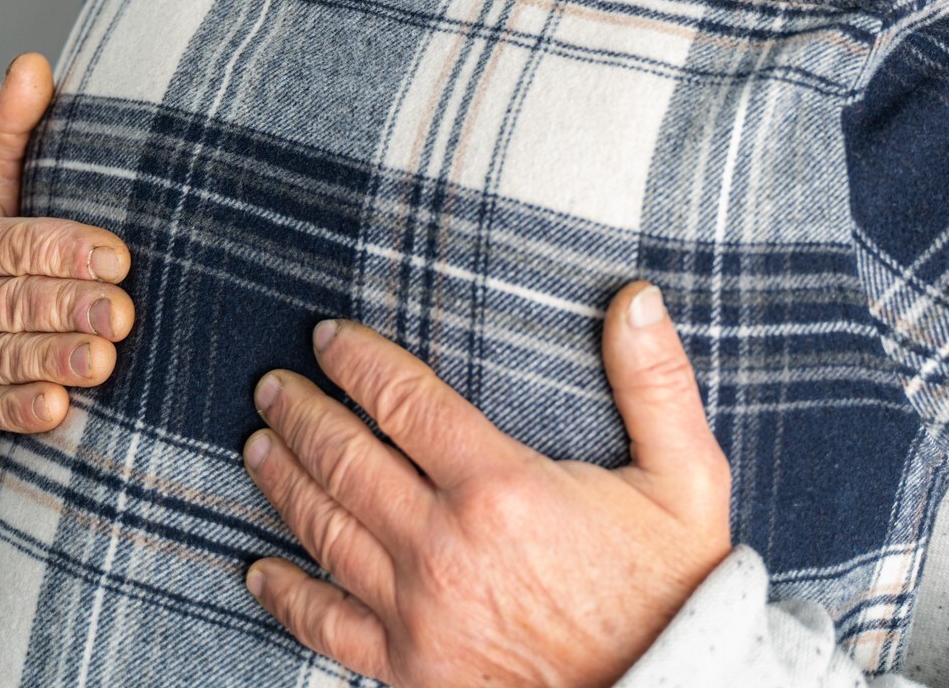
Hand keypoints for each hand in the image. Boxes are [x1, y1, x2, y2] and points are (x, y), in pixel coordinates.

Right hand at [0, 53, 134, 431]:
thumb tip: (32, 63)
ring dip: (54, 359)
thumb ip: (12, 126)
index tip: (120, 257)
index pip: (18, 243)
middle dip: (72, 307)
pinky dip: (21, 410)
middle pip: (17, 302)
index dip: (69, 250)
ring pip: (5, 356)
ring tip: (102, 361)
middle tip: (123, 315)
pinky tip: (57, 409)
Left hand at [243, 282, 731, 687]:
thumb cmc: (675, 588)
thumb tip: (637, 297)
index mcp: (502, 486)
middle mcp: (444, 546)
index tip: (329, 338)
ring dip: (284, 482)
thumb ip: (656, 382)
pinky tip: (260, 570)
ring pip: (326, 532)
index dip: (359, 363)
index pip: (405, 402)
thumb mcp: (687, 476)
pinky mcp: (411, 669)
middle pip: (347, 461)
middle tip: (273, 386)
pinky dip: (286, 595)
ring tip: (260, 446)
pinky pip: (327, 626)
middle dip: (303, 414)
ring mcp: (419, 613)